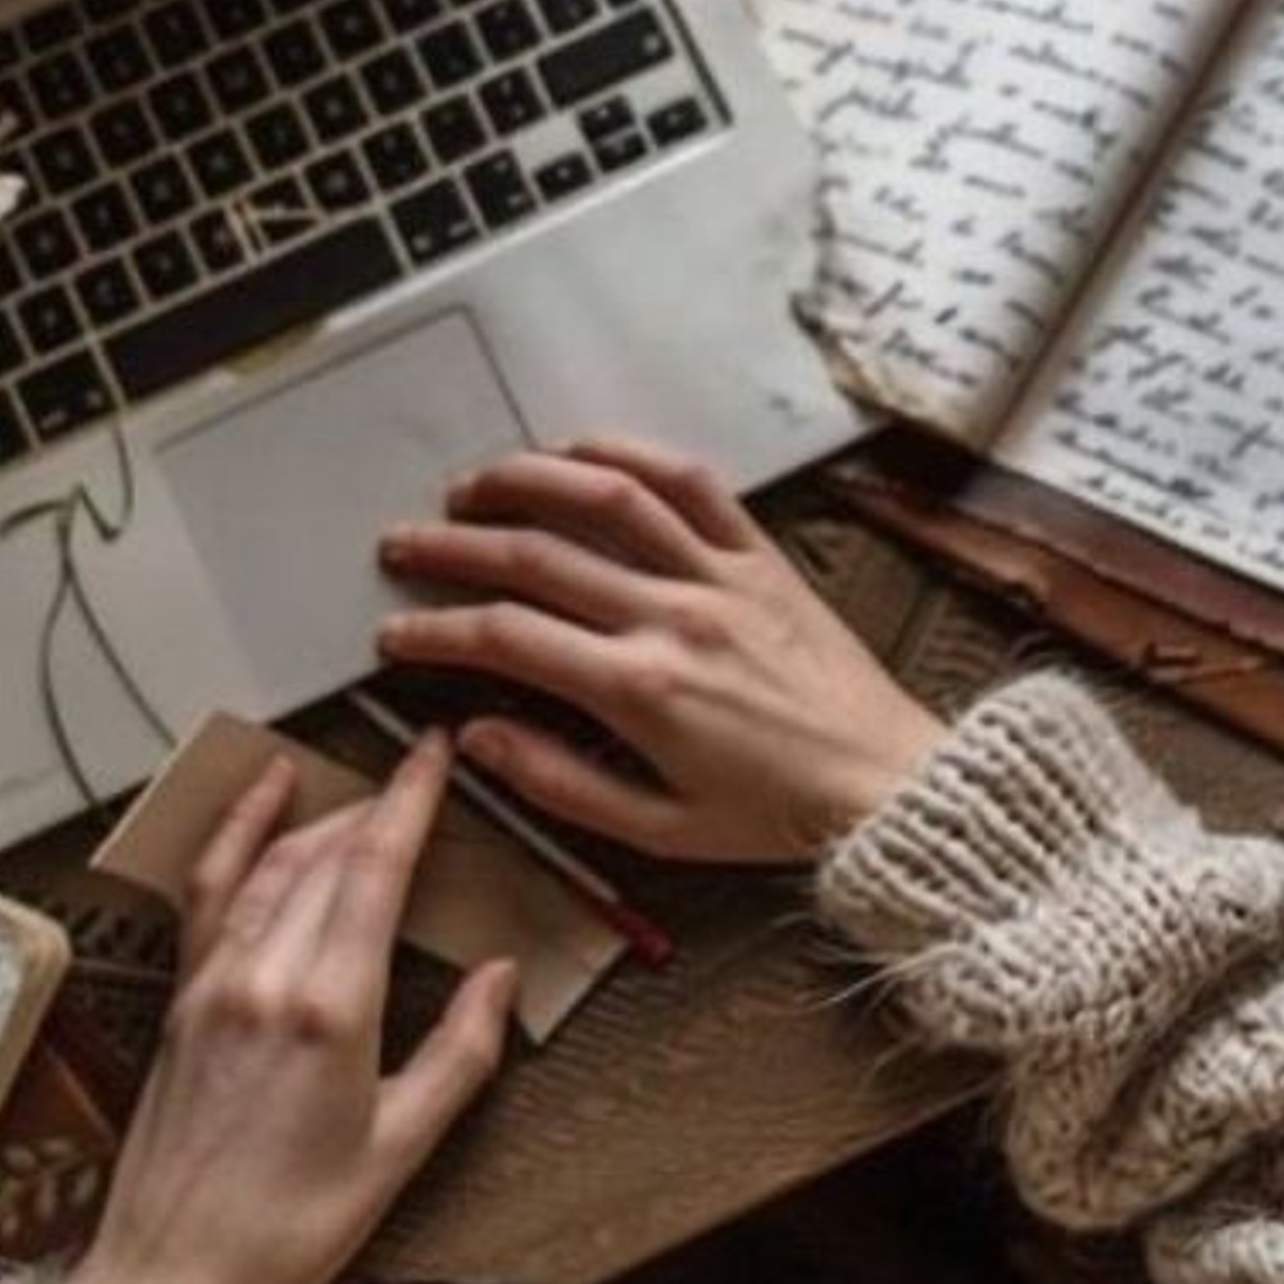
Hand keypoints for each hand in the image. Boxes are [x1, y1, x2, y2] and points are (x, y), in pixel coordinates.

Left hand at [55, 736, 515, 1283]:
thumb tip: (500, 978)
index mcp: (328, 1010)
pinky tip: (256, 802)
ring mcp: (212, 981)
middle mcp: (264, 977)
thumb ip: (460, 1054)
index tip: (434, 752)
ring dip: (320, 818)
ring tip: (361, 795)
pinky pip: (211, 889)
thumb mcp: (400, 1152)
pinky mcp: (178, 997)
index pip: (375, 867)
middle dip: (378, 807)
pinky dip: (236, 833)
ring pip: (272, 862)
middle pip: (327, 855)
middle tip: (418, 782)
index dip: (410, 798)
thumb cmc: (287, 1235)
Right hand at [376, 437, 945, 863]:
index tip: (394, 632)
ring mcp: (719, 575)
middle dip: (454, 547)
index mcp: (640, 690)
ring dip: (527, 480)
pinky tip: (577, 452)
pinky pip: (689, 482)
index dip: (436, 630)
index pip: (507, 638)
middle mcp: (673, 616)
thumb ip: (559, 782)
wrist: (889, 786)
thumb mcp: (659, 830)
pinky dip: (628, 454)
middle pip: (537, 557)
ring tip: (474, 485)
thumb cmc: (773, 817)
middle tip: (403, 545)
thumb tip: (474, 737)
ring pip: (607, 498)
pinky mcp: (760, 554)